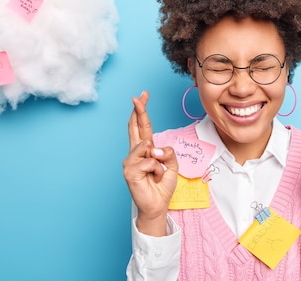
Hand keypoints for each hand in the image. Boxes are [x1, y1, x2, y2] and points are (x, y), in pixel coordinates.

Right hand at [123, 91, 177, 235]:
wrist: (157, 205)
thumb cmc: (161, 186)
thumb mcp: (172, 165)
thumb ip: (168, 152)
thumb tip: (155, 148)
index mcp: (145, 150)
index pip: (142, 127)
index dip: (141, 111)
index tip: (142, 96)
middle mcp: (135, 153)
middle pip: (135, 127)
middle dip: (138, 111)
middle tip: (137, 97)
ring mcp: (130, 162)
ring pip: (147, 147)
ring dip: (158, 160)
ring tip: (156, 173)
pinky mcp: (129, 172)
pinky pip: (148, 161)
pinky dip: (155, 169)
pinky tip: (152, 178)